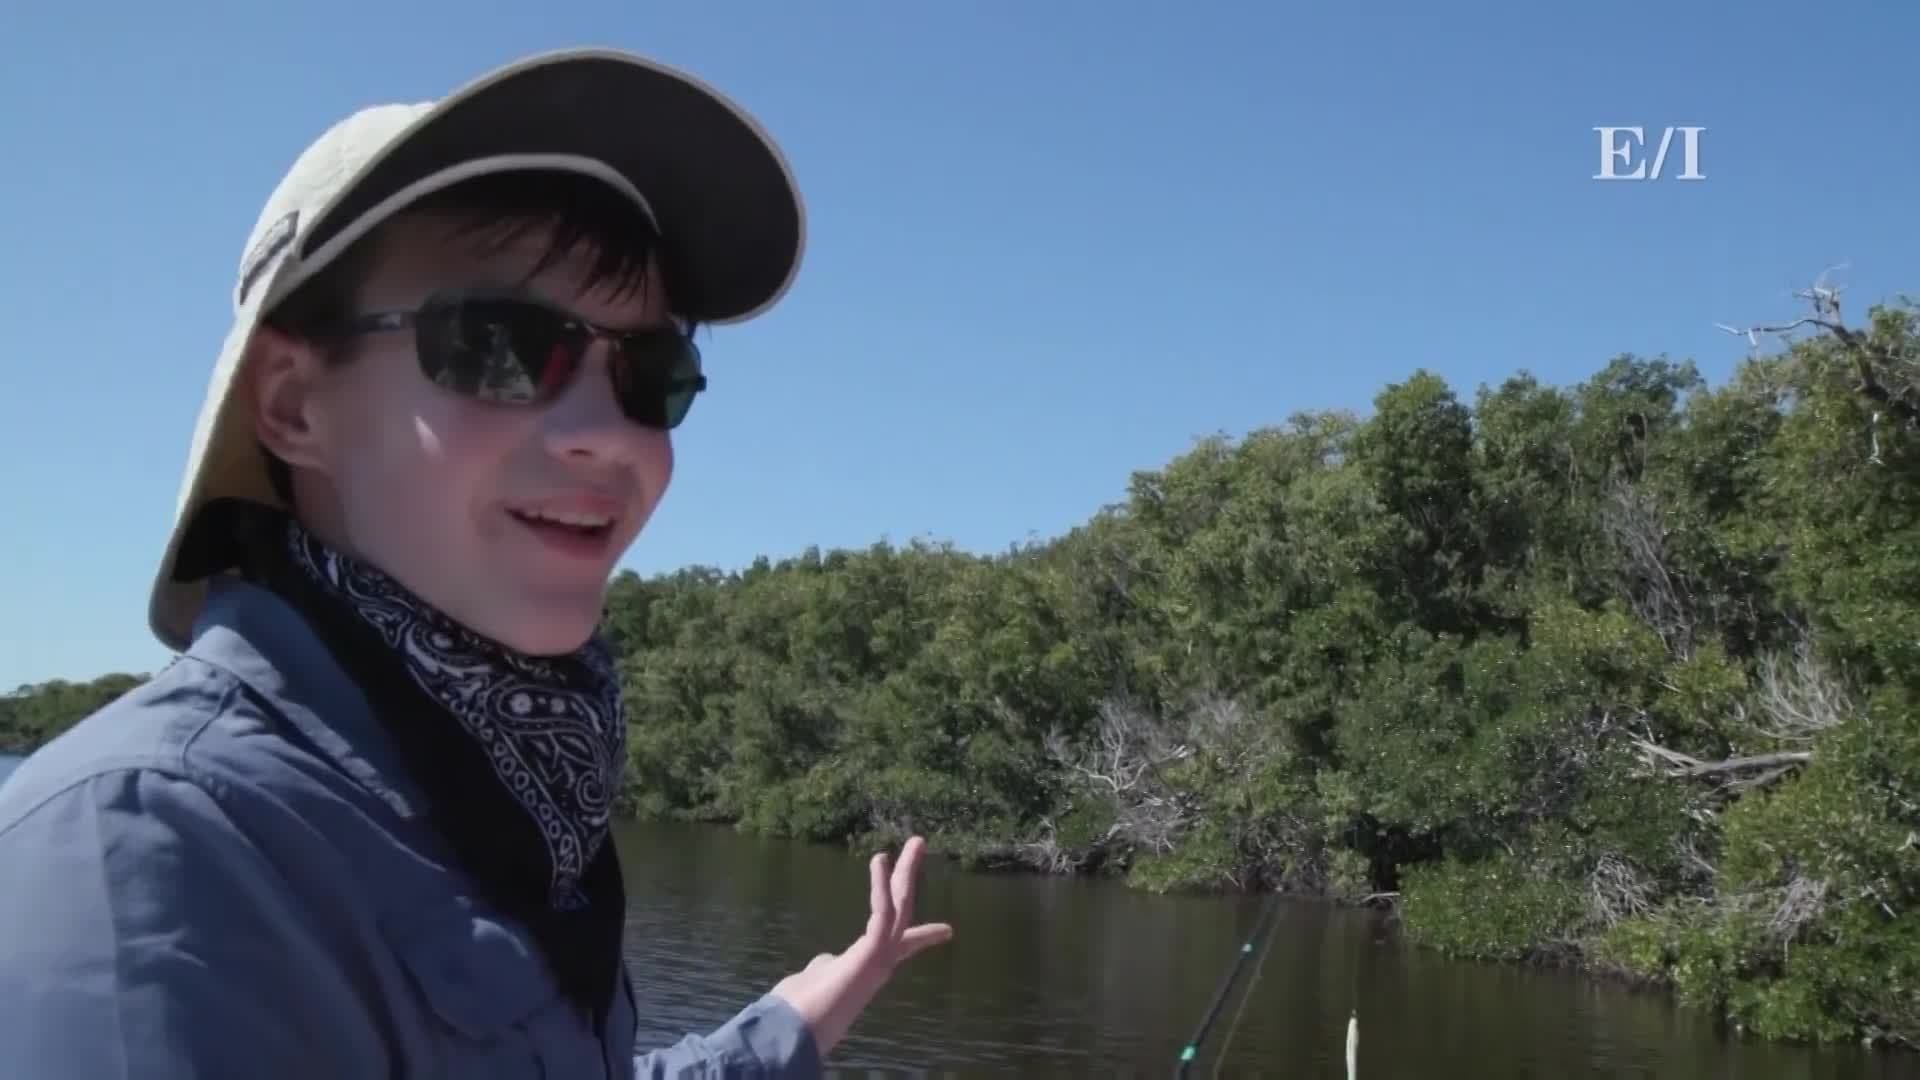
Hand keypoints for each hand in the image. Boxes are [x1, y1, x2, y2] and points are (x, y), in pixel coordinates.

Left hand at [770, 836, 952, 1057]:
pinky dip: (881, 887)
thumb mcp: (819, 979)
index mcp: (869, 965)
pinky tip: (879, 861)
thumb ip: (826, 965)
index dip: (924, 935)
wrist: (796, 1029)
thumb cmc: (802, 1009)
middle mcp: (881, 961)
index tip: (948, 930)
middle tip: (919, 844)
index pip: (903, 944)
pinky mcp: (872, 953)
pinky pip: (882, 914)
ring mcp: (879, 957)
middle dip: (910, 878)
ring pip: (900, 908)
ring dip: (907, 873)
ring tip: (915, 842)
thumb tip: (824, 961)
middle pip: (903, 912)